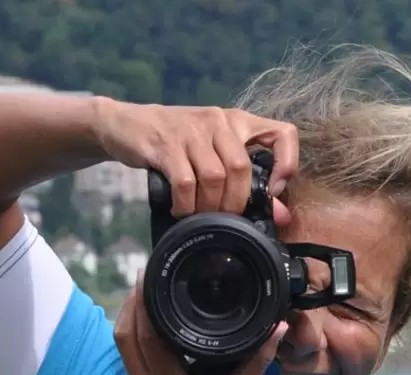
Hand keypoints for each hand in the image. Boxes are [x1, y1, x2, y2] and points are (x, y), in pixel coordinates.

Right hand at [91, 99, 299, 222]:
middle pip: (241, 168)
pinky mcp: (165, 144)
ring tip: (198, 215)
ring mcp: (191, 131)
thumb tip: (280, 215)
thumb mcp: (210, 152)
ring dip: (209, 206)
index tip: (271, 192)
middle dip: (234, 202)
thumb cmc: (175, 142)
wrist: (124, 123)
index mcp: (237, 121)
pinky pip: (185, 183)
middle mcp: (218, 121)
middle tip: (223, 218)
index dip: (286, 165)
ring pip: (215, 177)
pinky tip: (179, 209)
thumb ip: (243, 179)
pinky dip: (185, 204)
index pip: (283, 133)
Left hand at [115, 285, 288, 374]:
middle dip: (132, 303)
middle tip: (146, 277)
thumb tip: (277, 327)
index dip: (143, 302)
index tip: (149, 275)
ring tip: (148, 295)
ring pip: (123, 347)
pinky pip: (130, 363)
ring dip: (131, 320)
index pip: (145, 335)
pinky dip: (138, 342)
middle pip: (124, 335)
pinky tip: (153, 329)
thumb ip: (257, 361)